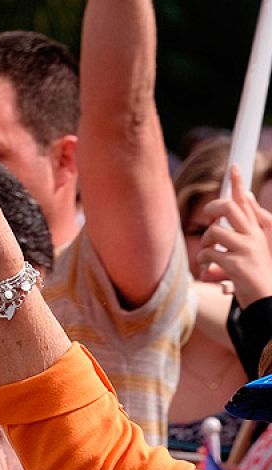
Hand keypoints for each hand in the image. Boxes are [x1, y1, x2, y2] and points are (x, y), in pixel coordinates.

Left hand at [199, 167, 271, 306]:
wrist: (266, 302)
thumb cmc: (255, 276)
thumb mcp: (251, 250)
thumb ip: (245, 227)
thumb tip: (245, 197)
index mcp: (256, 232)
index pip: (246, 203)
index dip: (238, 184)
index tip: (233, 166)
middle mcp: (253, 237)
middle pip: (230, 207)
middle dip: (213, 207)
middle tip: (208, 217)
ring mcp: (246, 250)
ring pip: (214, 231)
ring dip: (205, 243)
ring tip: (208, 254)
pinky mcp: (237, 264)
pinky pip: (208, 254)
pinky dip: (204, 262)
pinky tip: (208, 272)